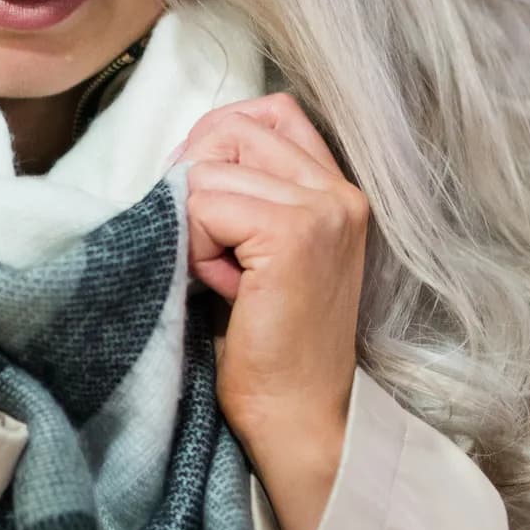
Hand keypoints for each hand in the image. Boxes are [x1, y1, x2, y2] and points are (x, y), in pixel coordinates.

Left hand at [171, 92, 368, 486]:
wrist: (299, 418)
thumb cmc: (269, 345)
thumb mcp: (262, 252)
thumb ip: (248, 194)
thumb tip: (188, 152)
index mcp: (338, 189)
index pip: (270, 111)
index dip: (217, 143)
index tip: (202, 203)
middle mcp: (341, 190)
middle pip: (233, 126)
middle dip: (194, 175)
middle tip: (200, 243)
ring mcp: (323, 208)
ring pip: (212, 166)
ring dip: (194, 220)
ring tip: (222, 276)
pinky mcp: (295, 234)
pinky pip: (205, 203)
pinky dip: (196, 245)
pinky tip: (222, 288)